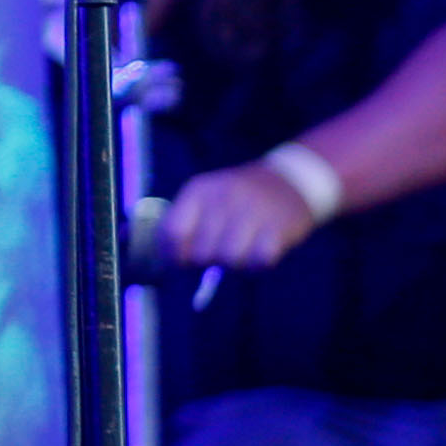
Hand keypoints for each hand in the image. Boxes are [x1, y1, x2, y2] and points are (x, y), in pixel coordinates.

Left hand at [159, 160, 323, 271]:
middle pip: (200, 252)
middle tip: (214, 255)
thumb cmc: (238, 195)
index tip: (177, 265)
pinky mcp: (278, 228)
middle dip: (204, 261)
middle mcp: (223, 199)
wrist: (290, 180)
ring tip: (238, 252)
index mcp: (199, 190)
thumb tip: (155, 255)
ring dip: (232, 264)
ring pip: (229, 260)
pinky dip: (256, 265)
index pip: (172, 232)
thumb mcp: (205, 196)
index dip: (171, 256)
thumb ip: (182, 222)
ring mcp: (252, 212)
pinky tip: (257, 253)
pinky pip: (259, 261)